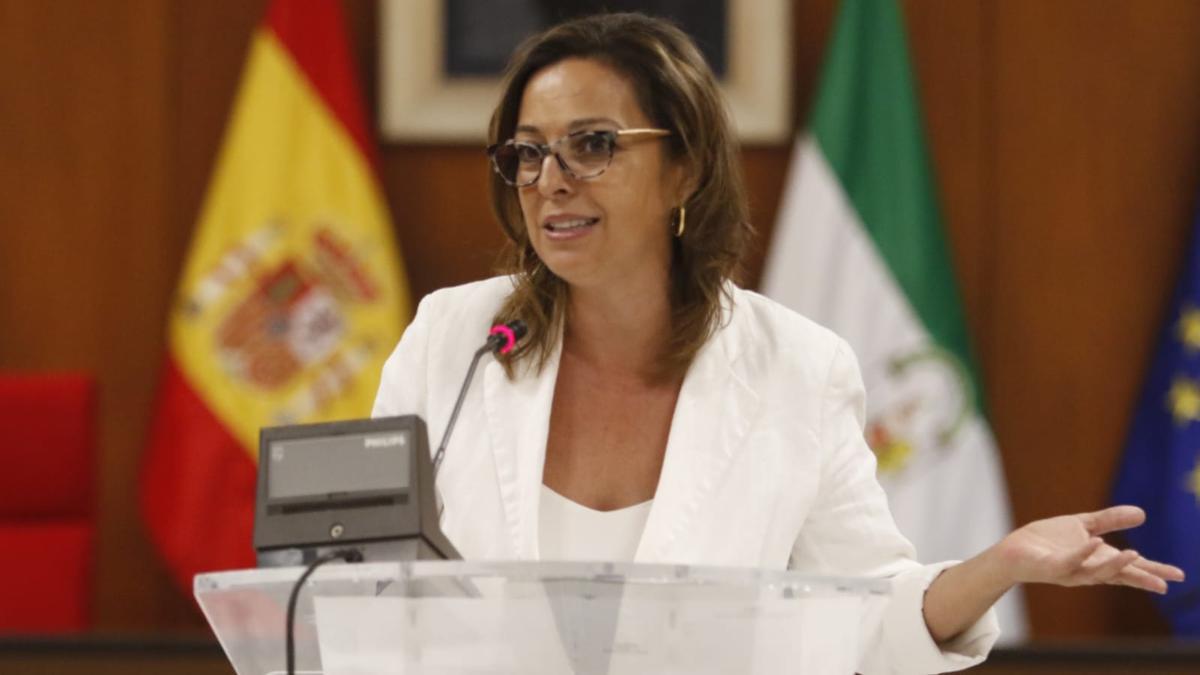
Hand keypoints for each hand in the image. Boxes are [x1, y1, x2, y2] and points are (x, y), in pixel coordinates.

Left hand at [993, 505, 1185, 593]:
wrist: (1014, 550)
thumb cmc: (1048, 541)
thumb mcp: (1084, 526)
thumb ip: (1110, 520)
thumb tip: (1142, 513)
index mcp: (1098, 560)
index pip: (1130, 567)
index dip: (1153, 571)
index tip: (1178, 575)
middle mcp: (1088, 570)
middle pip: (1119, 575)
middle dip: (1142, 578)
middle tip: (1165, 583)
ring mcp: (1070, 571)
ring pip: (1097, 573)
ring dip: (1116, 566)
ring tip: (1135, 555)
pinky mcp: (1052, 567)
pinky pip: (1070, 561)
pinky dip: (1084, 553)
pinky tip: (1096, 542)